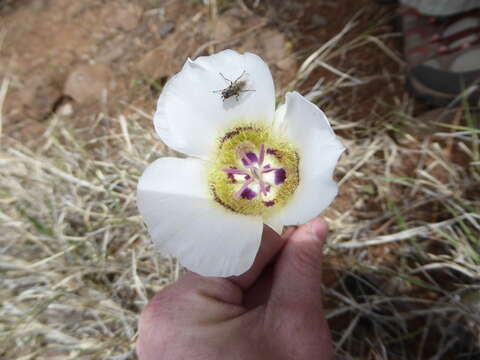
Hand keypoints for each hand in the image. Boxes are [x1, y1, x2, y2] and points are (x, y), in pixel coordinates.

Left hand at [136, 217, 332, 359]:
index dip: (276, 236)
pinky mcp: (176, 344)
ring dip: (259, 283)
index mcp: (182, 306)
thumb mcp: (295, 326)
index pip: (236, 249)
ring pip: (222, 287)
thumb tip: (313, 227)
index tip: (305, 223)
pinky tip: (269, 306)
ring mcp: (165, 331)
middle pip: (227, 266)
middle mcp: (163, 314)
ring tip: (292, 280)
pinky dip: (244, 304)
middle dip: (269, 262)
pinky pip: (213, 309)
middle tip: (305, 249)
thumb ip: (301, 269)